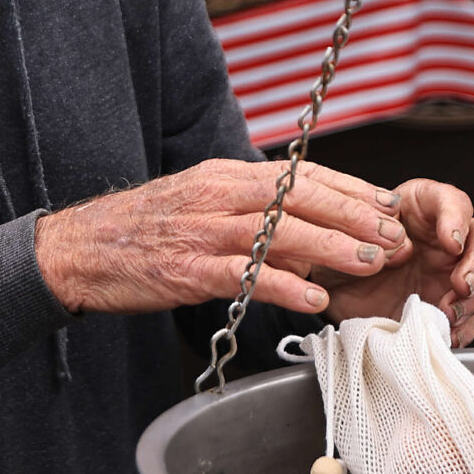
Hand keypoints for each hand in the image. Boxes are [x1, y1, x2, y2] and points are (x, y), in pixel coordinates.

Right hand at [34, 160, 413, 316]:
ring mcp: (204, 231)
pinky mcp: (187, 268)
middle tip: (395, 235)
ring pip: (281, 231)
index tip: (388, 204)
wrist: (79, 249)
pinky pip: (245, 275)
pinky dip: (284, 284)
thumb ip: (254, 216)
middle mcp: (220, 195)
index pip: (301, 174)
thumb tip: (310, 234)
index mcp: (226, 176)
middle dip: (355, 216)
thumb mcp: (202, 207)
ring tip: (372, 263)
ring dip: (333, 247)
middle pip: (301, 197)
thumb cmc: (143, 231)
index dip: (350, 189)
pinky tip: (314, 298)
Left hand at [306, 179, 473, 345]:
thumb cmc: (336, 254)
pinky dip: (465, 327)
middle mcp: (442, 237)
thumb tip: (399, 246)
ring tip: (447, 313)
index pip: (452, 200)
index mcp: (418, 208)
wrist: (327, 294)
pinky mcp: (448, 306)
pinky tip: (446, 333)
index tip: (450, 241)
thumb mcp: (339, 238)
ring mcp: (449, 273)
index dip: (457, 218)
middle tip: (462, 284)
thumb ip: (368, 235)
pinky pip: (472, 318)